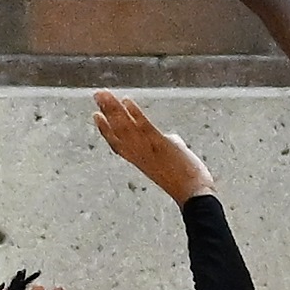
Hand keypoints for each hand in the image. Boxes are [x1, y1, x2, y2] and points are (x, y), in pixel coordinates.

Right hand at [94, 90, 212, 200]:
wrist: (194, 195)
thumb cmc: (186, 182)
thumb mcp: (172, 160)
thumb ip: (167, 145)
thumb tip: (171, 138)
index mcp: (139, 161)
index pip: (117, 144)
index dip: (105, 130)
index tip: (96, 115)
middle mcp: (139, 155)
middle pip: (117, 131)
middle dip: (106, 111)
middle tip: (97, 94)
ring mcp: (148, 150)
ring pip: (125, 127)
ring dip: (113, 108)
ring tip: (103, 93)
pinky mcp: (160, 144)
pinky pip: (143, 126)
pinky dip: (134, 113)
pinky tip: (127, 100)